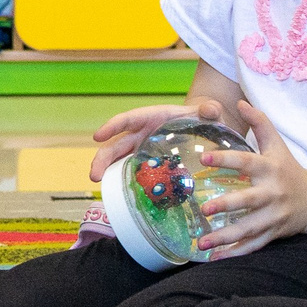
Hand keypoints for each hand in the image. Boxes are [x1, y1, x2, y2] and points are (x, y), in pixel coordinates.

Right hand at [88, 98, 228, 182]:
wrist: (203, 127)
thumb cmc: (202, 117)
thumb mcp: (208, 112)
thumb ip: (210, 110)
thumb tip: (211, 111)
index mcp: (151, 117)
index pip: (128, 120)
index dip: (112, 127)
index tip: (98, 136)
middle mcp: (142, 133)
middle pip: (116, 144)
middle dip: (103, 159)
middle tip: (94, 175)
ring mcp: (142, 149)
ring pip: (119, 159)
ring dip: (106, 171)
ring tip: (99, 185)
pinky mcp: (148, 162)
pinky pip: (133, 171)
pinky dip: (124, 181)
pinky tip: (120, 196)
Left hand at [198, 101, 306, 257]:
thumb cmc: (288, 168)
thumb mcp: (276, 144)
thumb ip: (260, 122)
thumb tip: (239, 101)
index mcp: (270, 169)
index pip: (245, 162)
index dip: (225, 159)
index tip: (204, 157)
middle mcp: (273, 193)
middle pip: (249, 201)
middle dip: (227, 205)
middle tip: (204, 208)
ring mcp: (274, 216)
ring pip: (249, 229)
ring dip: (225, 237)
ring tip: (201, 242)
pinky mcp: (274, 233)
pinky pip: (254, 245)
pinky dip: (235, 254)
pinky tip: (215, 258)